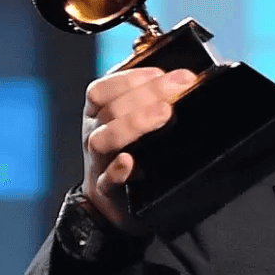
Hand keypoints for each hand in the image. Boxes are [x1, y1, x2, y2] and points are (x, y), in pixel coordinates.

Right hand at [81, 67, 196, 232]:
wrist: (111, 203)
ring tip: (164, 113)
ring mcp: (99, 162)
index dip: (129, 77)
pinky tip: (130, 161)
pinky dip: (117, 170)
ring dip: (134, 123)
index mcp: (98, 115)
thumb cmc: (126, 153)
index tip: (161, 71)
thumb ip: (145, 99)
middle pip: (111, 109)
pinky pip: (107, 180)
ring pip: (104, 139)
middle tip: (179, 84)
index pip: (102, 89)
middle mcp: (95, 134)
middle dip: (147, 92)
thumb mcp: (129, 122)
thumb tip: (177, 75)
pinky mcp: (107, 189)